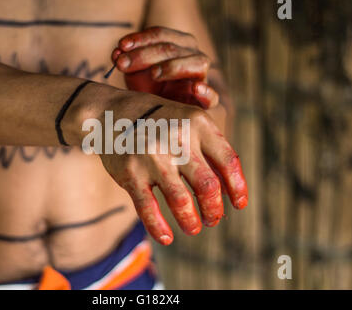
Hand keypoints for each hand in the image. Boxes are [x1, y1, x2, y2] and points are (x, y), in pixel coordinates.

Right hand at [99, 96, 247, 244]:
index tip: (239, 205)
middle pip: (208, 185)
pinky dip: (159, 228)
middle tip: (212, 220)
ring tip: (192, 228)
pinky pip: (148, 208)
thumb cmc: (159, 122)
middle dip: (214, 210)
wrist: (112, 113)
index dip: (237, 187)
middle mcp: (178, 139)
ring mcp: (153, 156)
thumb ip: (211, 144)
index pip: (228, 161)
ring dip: (190, 221)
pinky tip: (166, 238)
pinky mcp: (131, 172)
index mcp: (198, 124)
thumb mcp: (188, 117)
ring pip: (181, 201)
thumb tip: (229, 187)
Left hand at [112, 26, 218, 109]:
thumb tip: (117, 53)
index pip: (161, 34)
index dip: (141, 39)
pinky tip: (195, 89)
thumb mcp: (134, 74)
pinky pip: (212, 96)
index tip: (121, 46)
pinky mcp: (206, 101)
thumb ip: (126, 62)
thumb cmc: (147, 89)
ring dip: (172, 66)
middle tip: (123, 63)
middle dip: (144, 54)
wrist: (161, 115)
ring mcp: (201, 77)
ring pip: (196, 63)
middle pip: (172, 48)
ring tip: (153, 74)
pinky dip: (206, 91)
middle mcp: (192, 55)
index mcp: (177, 44)